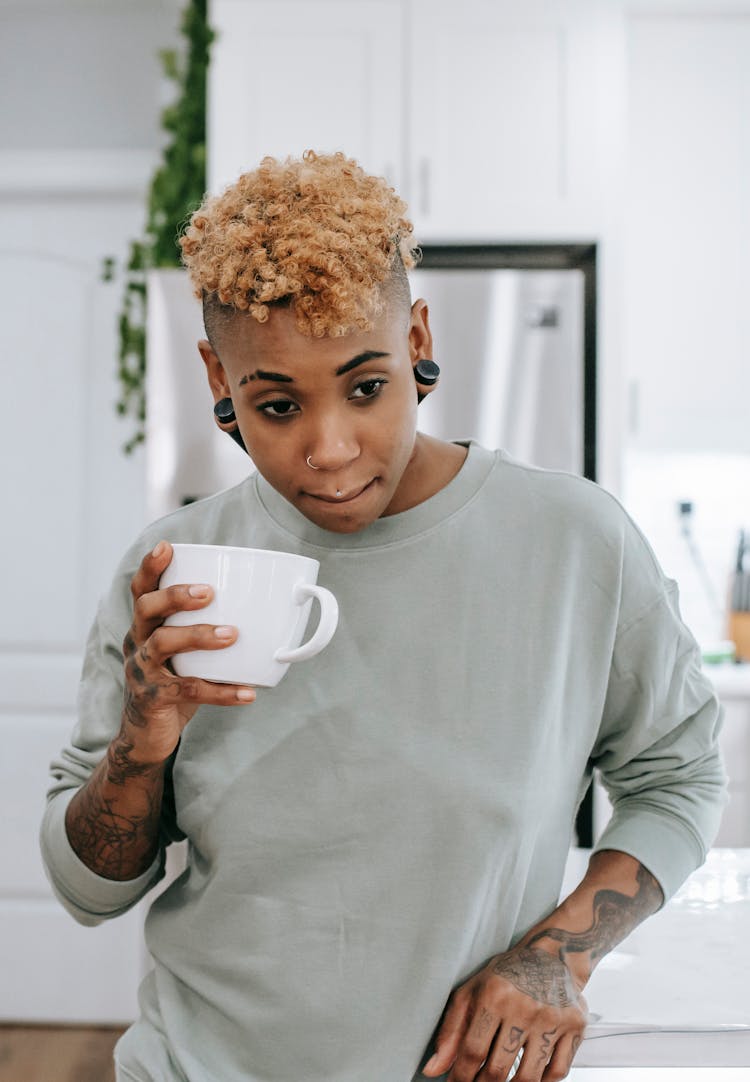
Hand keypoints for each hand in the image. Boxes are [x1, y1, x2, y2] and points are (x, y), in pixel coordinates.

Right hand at [121, 539, 255, 762]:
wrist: (146, 736)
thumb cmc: (174, 683)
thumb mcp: (184, 654)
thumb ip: (209, 631)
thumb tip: (267, 613)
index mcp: (145, 626)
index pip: (141, 590)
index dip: (150, 567)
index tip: (167, 547)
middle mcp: (137, 643)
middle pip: (146, 609)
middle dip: (176, 596)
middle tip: (208, 592)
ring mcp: (142, 671)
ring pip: (163, 644)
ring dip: (199, 635)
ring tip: (233, 634)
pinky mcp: (153, 699)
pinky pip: (189, 691)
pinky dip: (221, 691)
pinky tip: (248, 693)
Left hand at [422, 944, 587, 1081]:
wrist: (551, 956)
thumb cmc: (507, 975)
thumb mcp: (472, 992)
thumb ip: (451, 1031)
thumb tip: (433, 1070)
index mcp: (494, 995)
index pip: (472, 1051)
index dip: (460, 1077)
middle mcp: (524, 1007)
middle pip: (498, 1069)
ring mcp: (552, 1018)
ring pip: (528, 1078)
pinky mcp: (575, 1027)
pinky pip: (557, 1072)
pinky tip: (529, 1077)